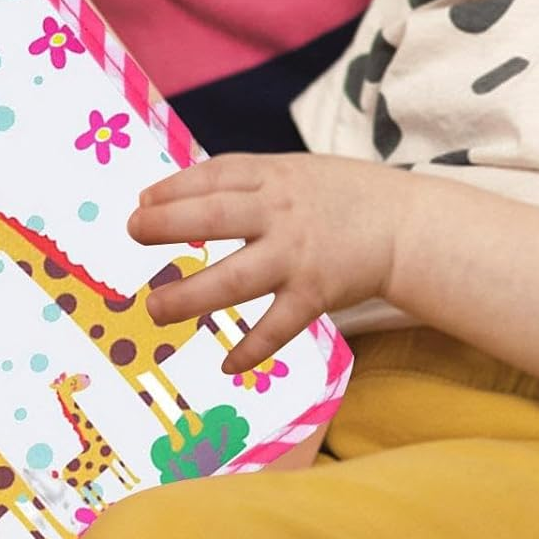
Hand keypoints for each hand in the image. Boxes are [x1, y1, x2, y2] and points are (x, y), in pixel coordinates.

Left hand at [127, 152, 397, 374]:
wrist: (405, 225)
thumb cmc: (339, 197)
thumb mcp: (292, 173)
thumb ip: (243, 183)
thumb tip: (171, 198)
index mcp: (273, 176)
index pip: (214, 176)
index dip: (174, 188)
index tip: (143, 201)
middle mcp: (281, 212)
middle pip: (215, 216)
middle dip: (169, 224)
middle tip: (133, 233)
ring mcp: (297, 255)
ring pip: (236, 278)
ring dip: (191, 295)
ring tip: (155, 308)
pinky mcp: (316, 294)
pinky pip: (277, 327)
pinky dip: (251, 348)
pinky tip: (227, 364)